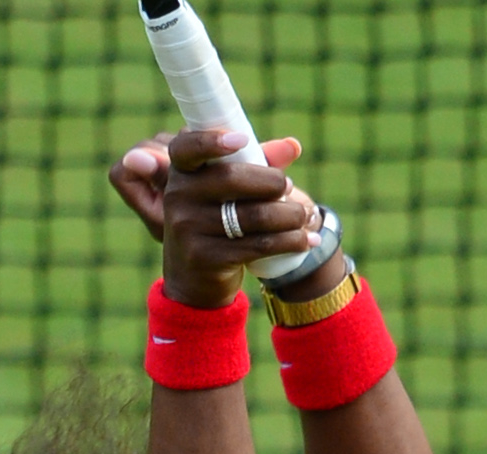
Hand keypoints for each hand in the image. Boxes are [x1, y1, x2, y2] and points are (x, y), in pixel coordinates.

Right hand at [109, 128, 311, 248]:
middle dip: (272, 181)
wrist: (195, 281)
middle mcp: (179, 197)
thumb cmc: (217, 223)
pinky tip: (307, 241)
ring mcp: (189, 229)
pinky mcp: (207, 259)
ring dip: (289, 215)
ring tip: (305, 215)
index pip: (187, 147)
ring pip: (253, 215)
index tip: (242, 140)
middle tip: (290, 186)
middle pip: (232, 179)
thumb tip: (294, 146)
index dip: (211, 141)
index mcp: (181, 171)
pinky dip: (290, 241)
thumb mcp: (227, 191)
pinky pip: (259, 245)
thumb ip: (256, 163)